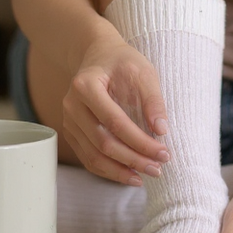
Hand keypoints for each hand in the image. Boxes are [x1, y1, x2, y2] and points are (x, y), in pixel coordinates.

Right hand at [62, 38, 170, 184]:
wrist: (99, 56)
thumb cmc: (122, 62)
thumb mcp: (143, 72)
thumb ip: (153, 100)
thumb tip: (161, 131)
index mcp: (86, 86)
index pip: (115, 122)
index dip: (140, 142)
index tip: (163, 153)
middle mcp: (72, 105)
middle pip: (102, 142)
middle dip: (133, 159)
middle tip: (158, 168)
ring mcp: (69, 121)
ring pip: (93, 156)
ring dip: (121, 171)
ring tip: (145, 176)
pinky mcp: (72, 132)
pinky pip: (88, 158)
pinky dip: (108, 171)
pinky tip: (129, 174)